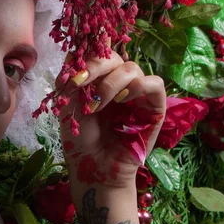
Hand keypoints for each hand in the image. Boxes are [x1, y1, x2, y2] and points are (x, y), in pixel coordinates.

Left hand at [58, 52, 165, 191]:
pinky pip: (155, 83)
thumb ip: (71, 81)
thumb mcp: (68, 107)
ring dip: (110, 83)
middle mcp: (119, 85)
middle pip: (114, 57)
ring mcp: (138, 95)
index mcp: (99, 81)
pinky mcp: (155, 107)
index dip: (88, 53)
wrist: (93, 169)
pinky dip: (137, 86)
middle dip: (94, 66)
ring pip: (131, 68)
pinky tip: (120, 102)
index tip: (72, 69)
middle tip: (79, 83)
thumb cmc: (80, 142)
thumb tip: (73, 53)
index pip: (99, 54)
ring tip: (96, 105)